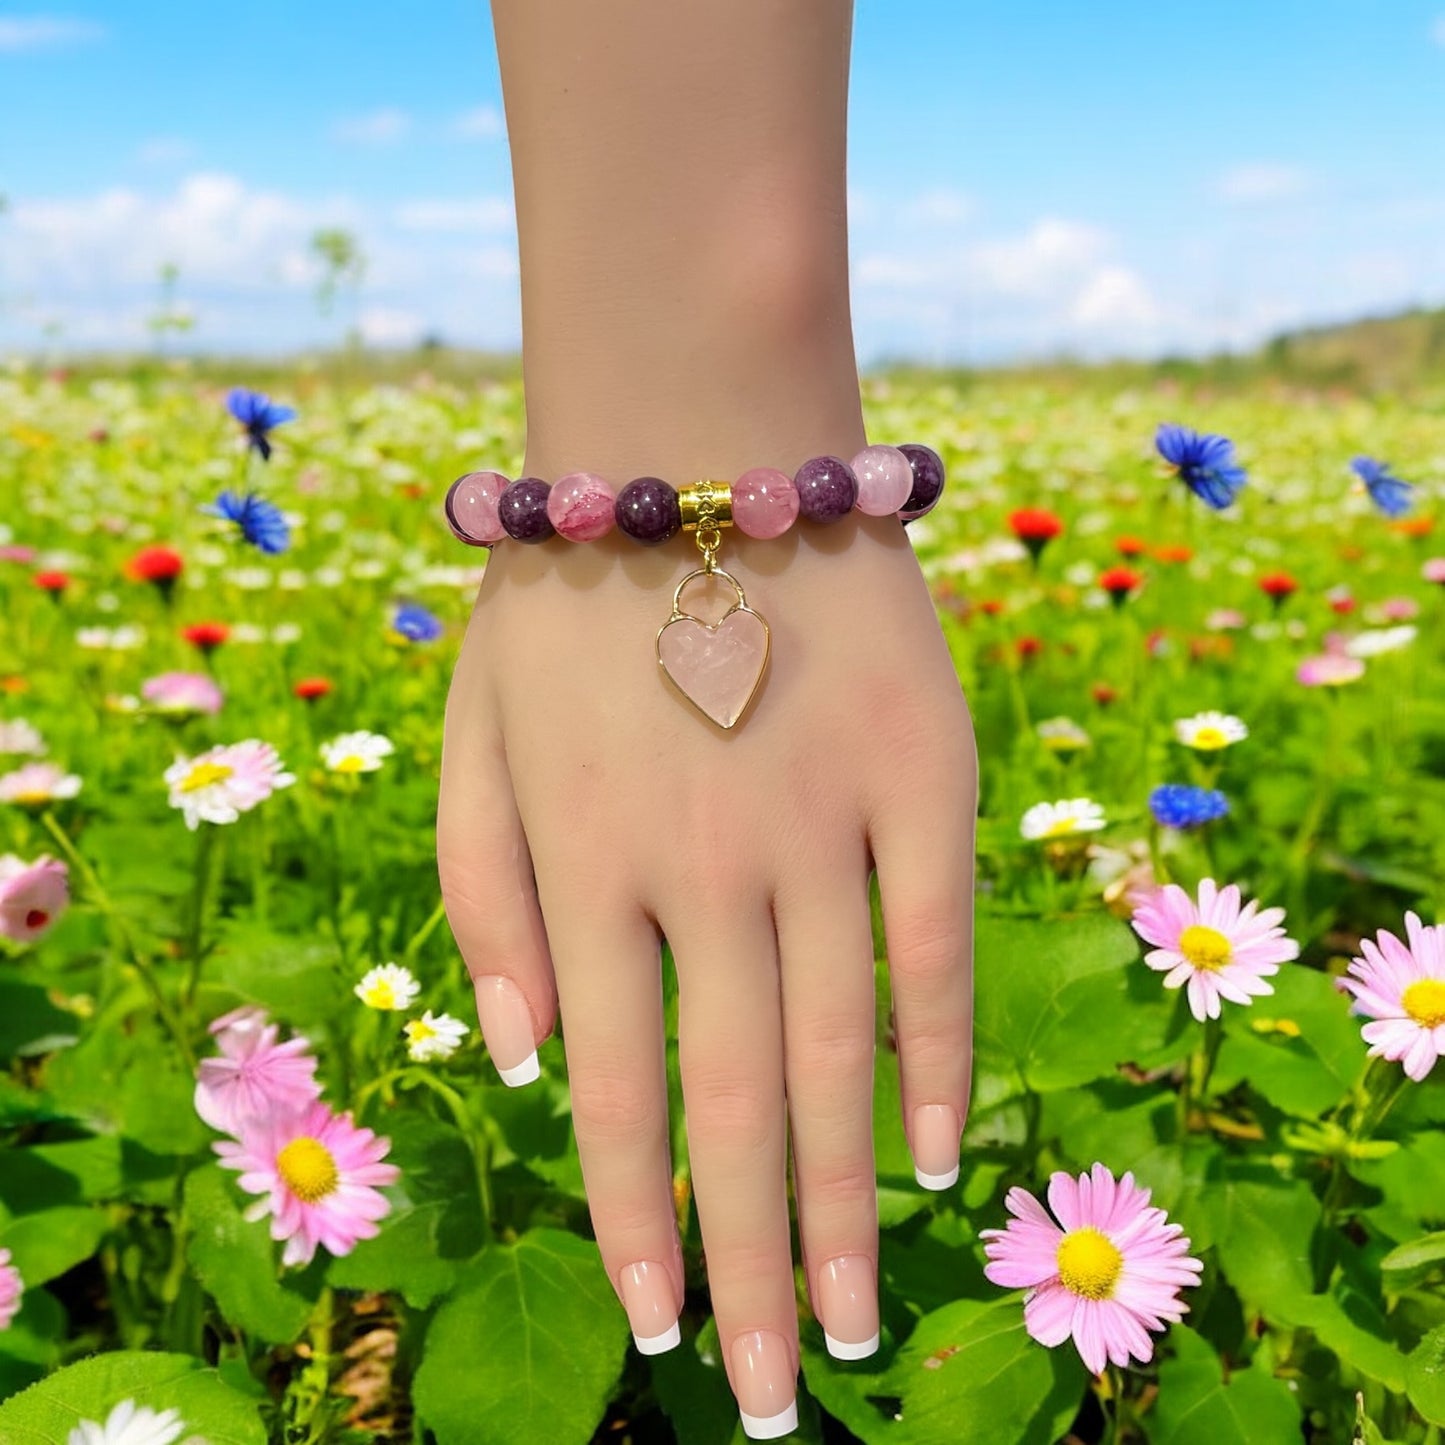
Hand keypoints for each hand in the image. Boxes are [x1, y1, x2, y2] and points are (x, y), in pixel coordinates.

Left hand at [437, 507, 975, 1434]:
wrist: (695, 439)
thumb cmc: (568, 596)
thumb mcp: (468, 732)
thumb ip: (475, 895)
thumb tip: (517, 1060)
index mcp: (580, 857)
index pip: (605, 1092)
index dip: (636, 1219)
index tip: (660, 1326)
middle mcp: (698, 862)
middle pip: (730, 1104)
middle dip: (748, 1265)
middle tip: (765, 1391)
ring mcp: (815, 820)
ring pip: (835, 1053)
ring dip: (847, 1202)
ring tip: (852, 1320)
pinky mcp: (916, 775)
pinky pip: (930, 946)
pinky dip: (934, 1060)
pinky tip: (937, 1159)